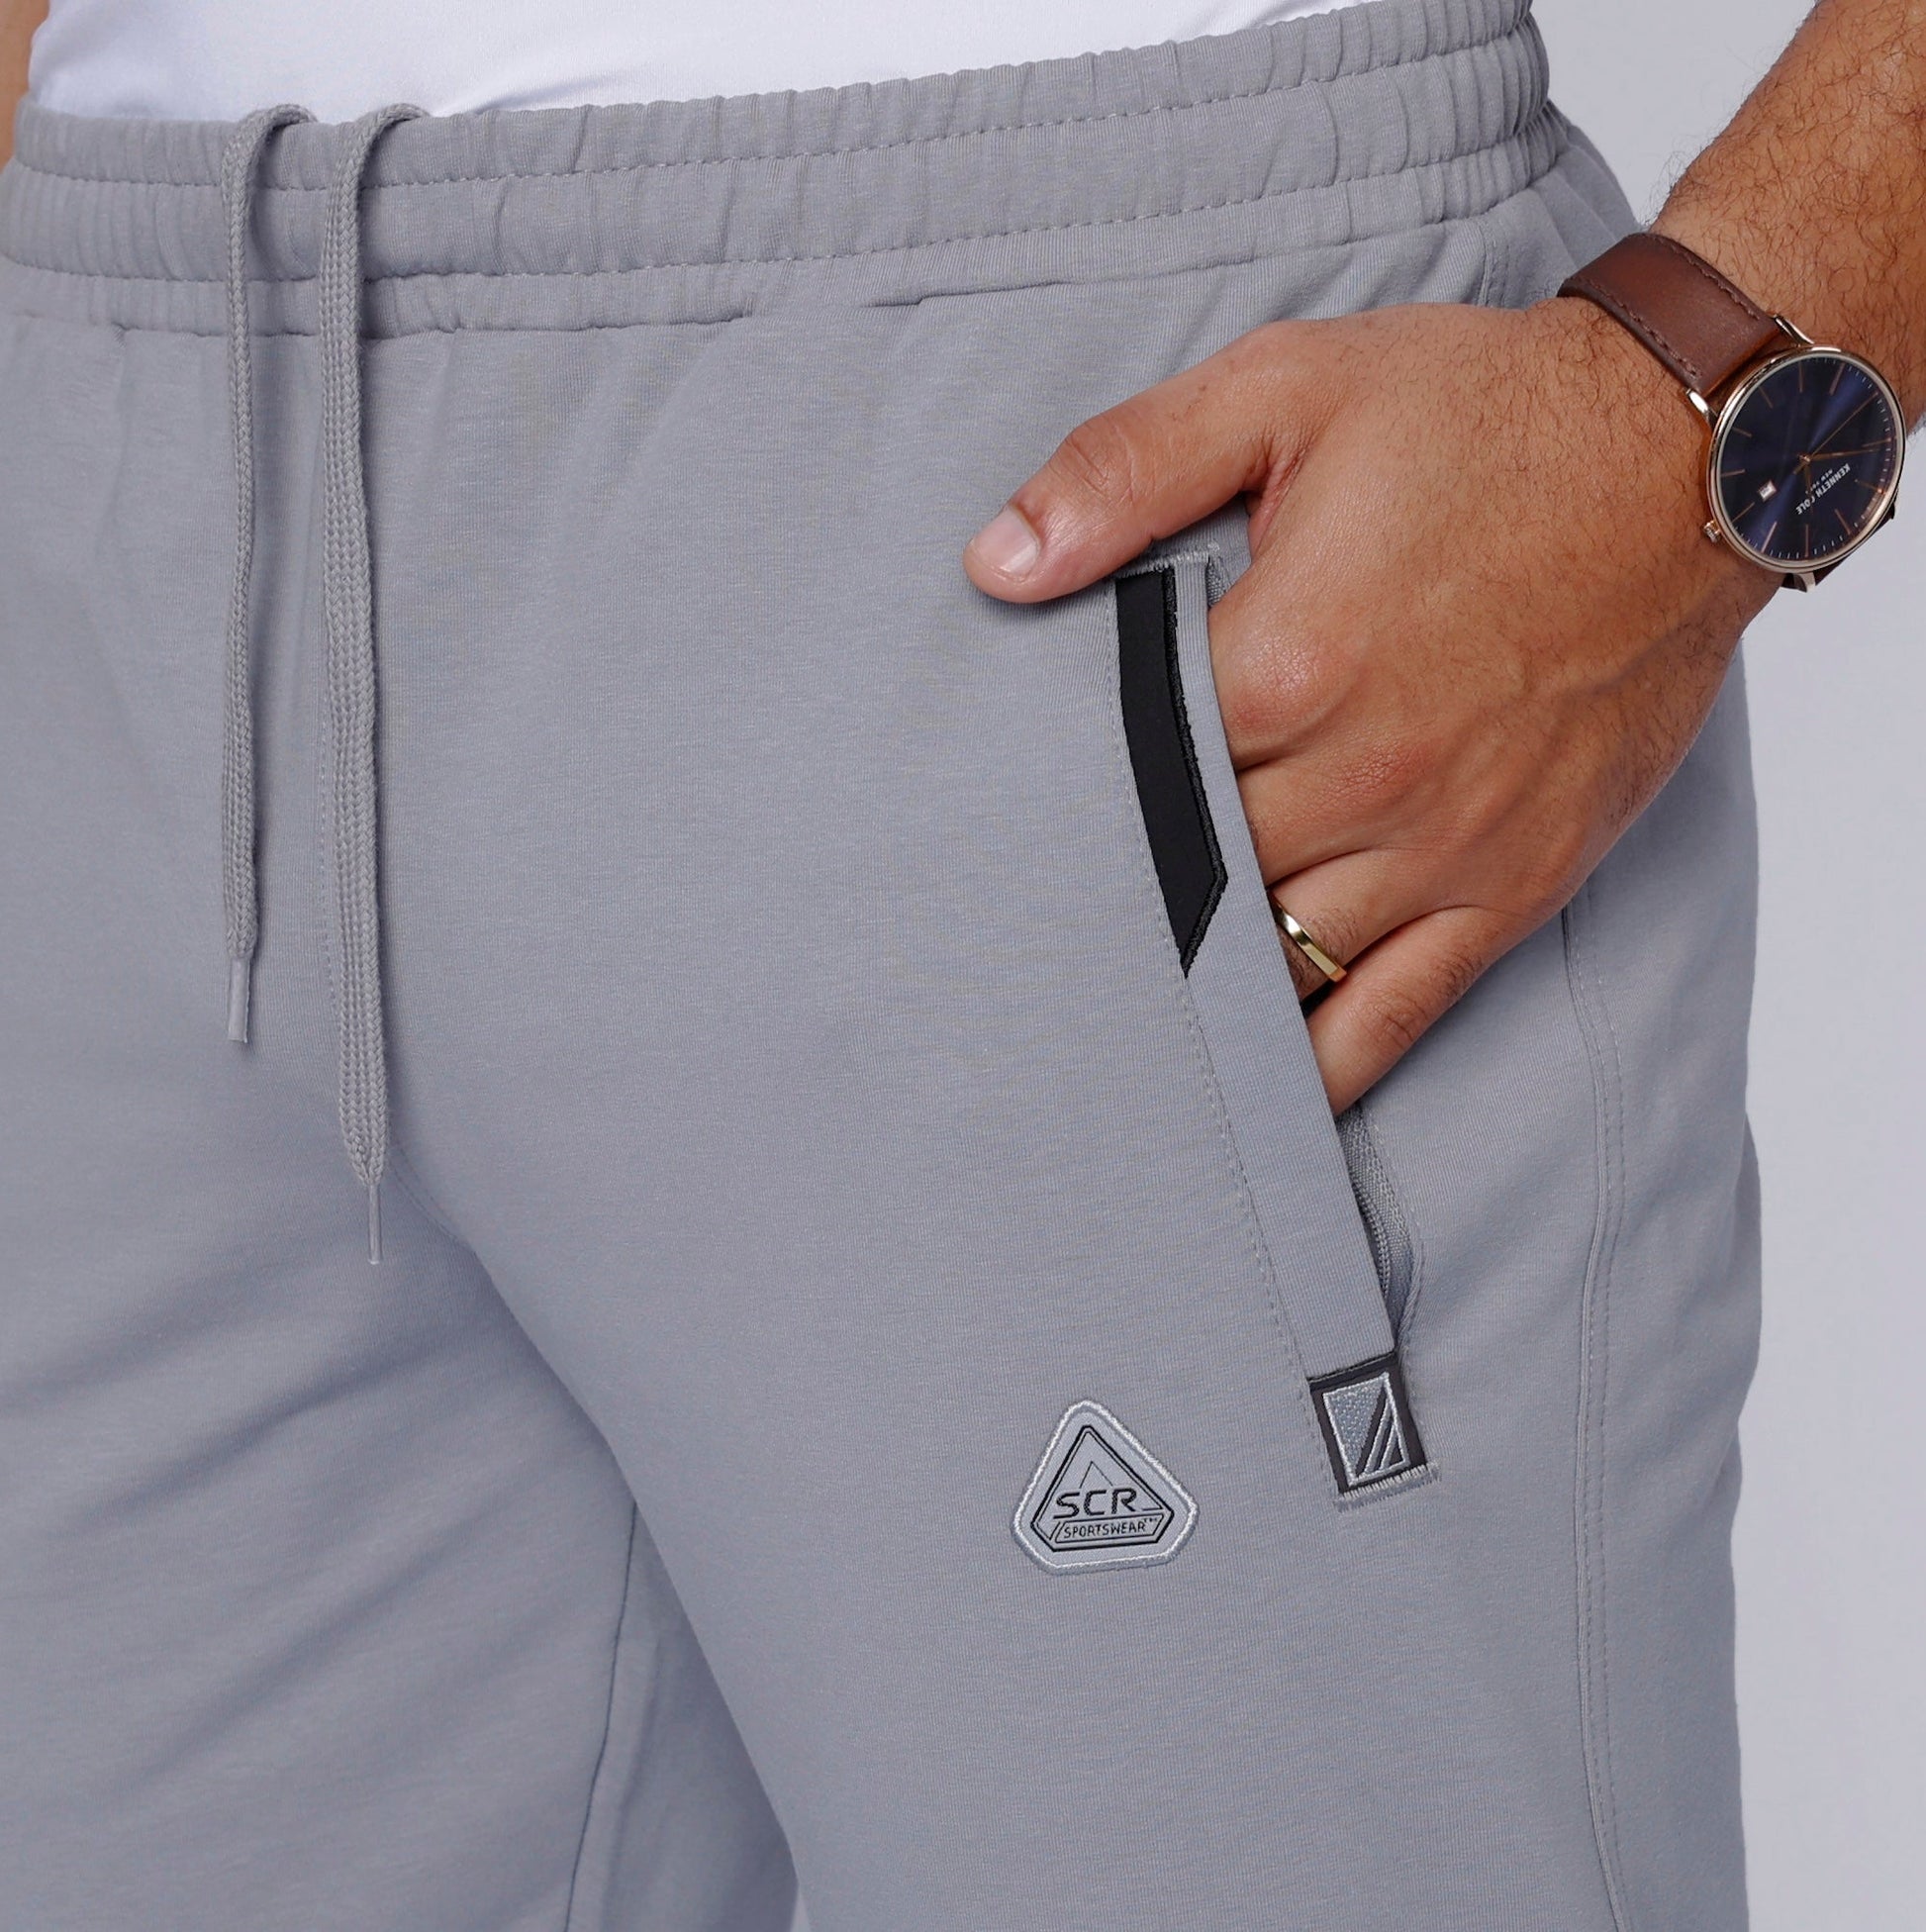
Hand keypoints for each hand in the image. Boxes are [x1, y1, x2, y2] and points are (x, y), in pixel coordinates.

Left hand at [965, 298, 1772, 1110]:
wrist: (1687, 460)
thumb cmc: (1482, 417)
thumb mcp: (1284, 389)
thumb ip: (1126, 470)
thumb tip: (997, 563)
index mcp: (1287, 661)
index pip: (1125, 775)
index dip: (1059, 797)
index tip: (1009, 815)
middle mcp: (1363, 776)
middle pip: (1192, 876)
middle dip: (1120, 891)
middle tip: (1037, 922)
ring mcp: (1443, 847)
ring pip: (1277, 960)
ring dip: (1196, 980)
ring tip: (1114, 1010)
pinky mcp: (1511, 887)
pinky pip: (1395, 1012)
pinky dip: (1320, 1063)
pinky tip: (1254, 1087)